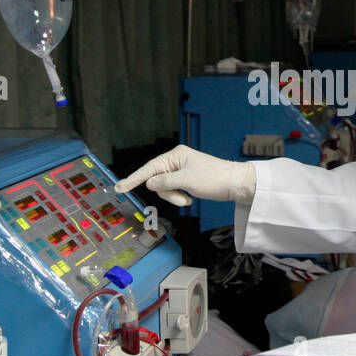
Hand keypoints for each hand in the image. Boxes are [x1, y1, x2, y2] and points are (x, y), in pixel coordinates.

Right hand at [114, 145, 256, 207]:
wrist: (236, 184)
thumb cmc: (214, 179)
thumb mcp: (186, 181)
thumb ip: (164, 182)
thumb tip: (149, 183)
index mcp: (175, 155)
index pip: (149, 168)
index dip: (133, 179)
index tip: (119, 187)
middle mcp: (176, 161)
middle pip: (156, 180)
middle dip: (167, 193)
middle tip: (182, 199)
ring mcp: (181, 170)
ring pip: (165, 188)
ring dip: (174, 197)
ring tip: (188, 200)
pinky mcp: (186, 179)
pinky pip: (174, 190)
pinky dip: (179, 197)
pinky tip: (190, 198)